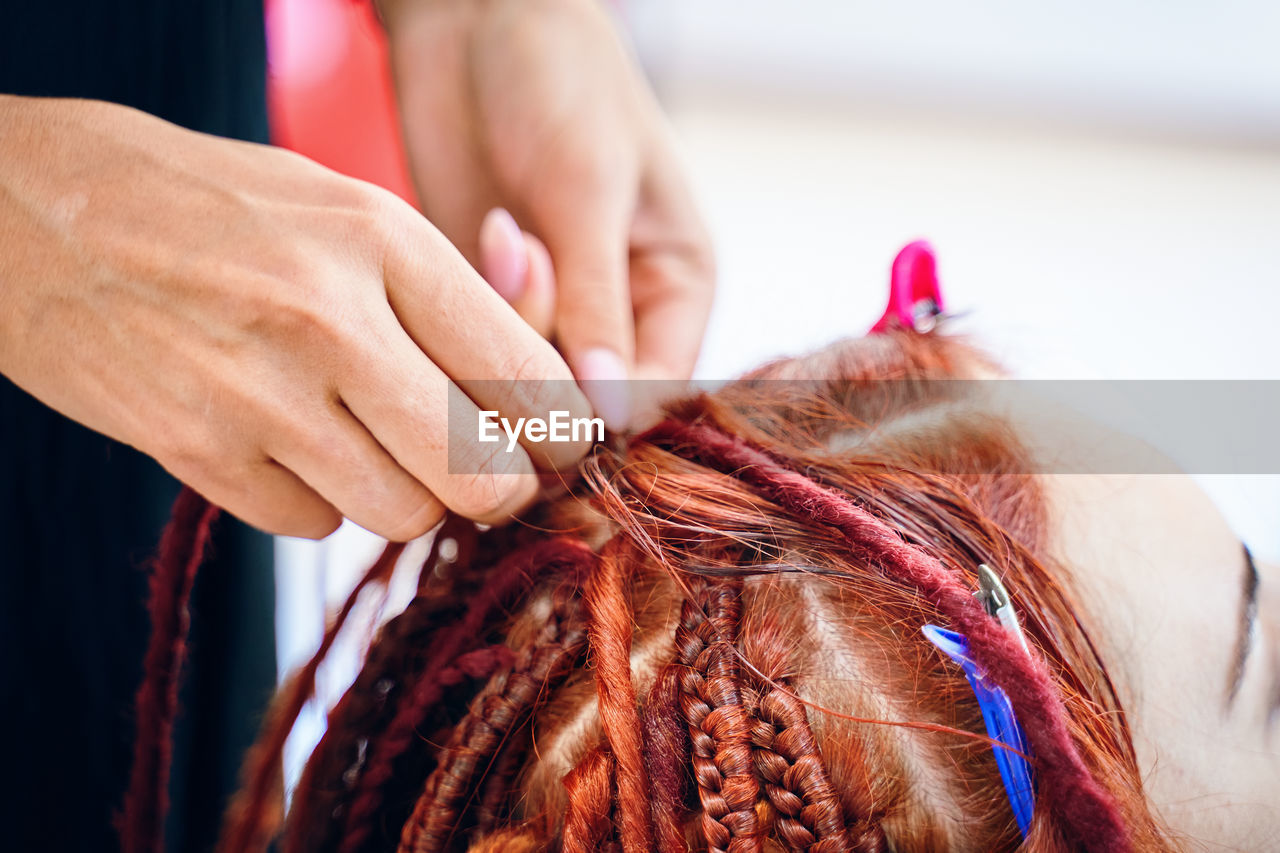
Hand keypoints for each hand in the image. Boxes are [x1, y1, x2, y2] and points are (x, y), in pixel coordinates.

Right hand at [0, 96, 591, 539]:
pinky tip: (288, 441)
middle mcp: (331, 321)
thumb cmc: (225, 211)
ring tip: (371, 438)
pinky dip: (319, 501)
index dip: (562, 436)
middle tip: (482, 468)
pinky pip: (311, 527)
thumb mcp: (353, 212)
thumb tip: (558, 397)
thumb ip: (460, 297)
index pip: (531, 382)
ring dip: (406, 496)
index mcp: (386, 243)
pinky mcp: (197, 454)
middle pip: (484, 478)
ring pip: (403, 517)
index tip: (554, 445)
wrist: (35, 211)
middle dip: (500, 489)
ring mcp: (258, 396)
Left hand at [383, 0, 715, 426]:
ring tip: (506, 229)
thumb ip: (597, 306)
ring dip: (505, 318)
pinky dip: (472, 302)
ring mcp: (548, 308)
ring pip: (521, 376)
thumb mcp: (591, 191)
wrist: (479, 20)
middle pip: (583, 399)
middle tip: (529, 261)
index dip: (610, 412)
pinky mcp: (486, 296)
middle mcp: (617, 314)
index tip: (560, 395)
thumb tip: (609, 418)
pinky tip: (488, 230)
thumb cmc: (564, 86)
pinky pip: (473, 344)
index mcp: (676, 292)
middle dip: (547, 351)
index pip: (658, 397)